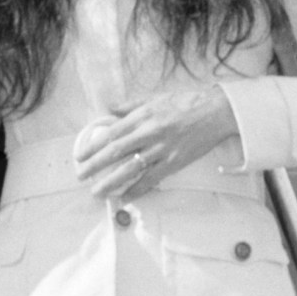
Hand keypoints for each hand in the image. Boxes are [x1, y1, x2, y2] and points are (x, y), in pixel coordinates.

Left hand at [72, 84, 239, 202]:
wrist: (216, 111)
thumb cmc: (185, 103)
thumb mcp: (155, 98)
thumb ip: (130, 105)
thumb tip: (109, 108)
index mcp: (142, 116)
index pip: (111, 133)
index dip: (94, 146)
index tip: (81, 156)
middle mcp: (150, 132)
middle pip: (116, 152)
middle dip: (95, 165)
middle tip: (81, 176)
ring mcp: (162, 149)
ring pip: (131, 168)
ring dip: (112, 182)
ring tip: (97, 192)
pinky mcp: (175, 162)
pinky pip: (152, 179)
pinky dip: (137, 189)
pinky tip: (125, 197)